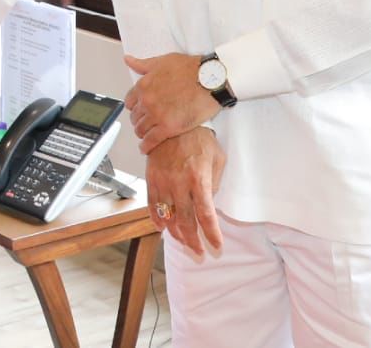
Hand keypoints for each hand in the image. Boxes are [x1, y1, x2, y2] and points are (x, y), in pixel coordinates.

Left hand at [124, 52, 219, 153]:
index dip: (134, 107)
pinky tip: (146, 148)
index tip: (138, 110)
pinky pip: (151, 141)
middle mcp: (147, 100)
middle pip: (134, 117)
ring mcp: (156, 115)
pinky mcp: (169, 127)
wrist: (210, 79)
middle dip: (139, 120)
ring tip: (147, 135)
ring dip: (142, 133)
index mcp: (143, 85)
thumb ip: (143, 64)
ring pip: (141, 130)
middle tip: (145, 123)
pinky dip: (146, 146)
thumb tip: (129, 60)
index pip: (129, 102)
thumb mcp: (163, 61)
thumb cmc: (191, 69)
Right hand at [145, 127, 225, 254]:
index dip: (211, 234)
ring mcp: (163, 181)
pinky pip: (152, 204)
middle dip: (193, 240)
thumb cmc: (200, 138)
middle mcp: (180, 183)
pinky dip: (157, 218)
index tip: (216, 245)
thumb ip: (214, 182)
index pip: (206, 215)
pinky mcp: (152, 177)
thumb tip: (210, 201)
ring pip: (168, 216)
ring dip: (176, 233)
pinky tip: (163, 227)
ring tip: (184, 241)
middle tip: (199, 251)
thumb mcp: (217, 158)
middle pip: (186, 221)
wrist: (174, 120)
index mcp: (199, 179)